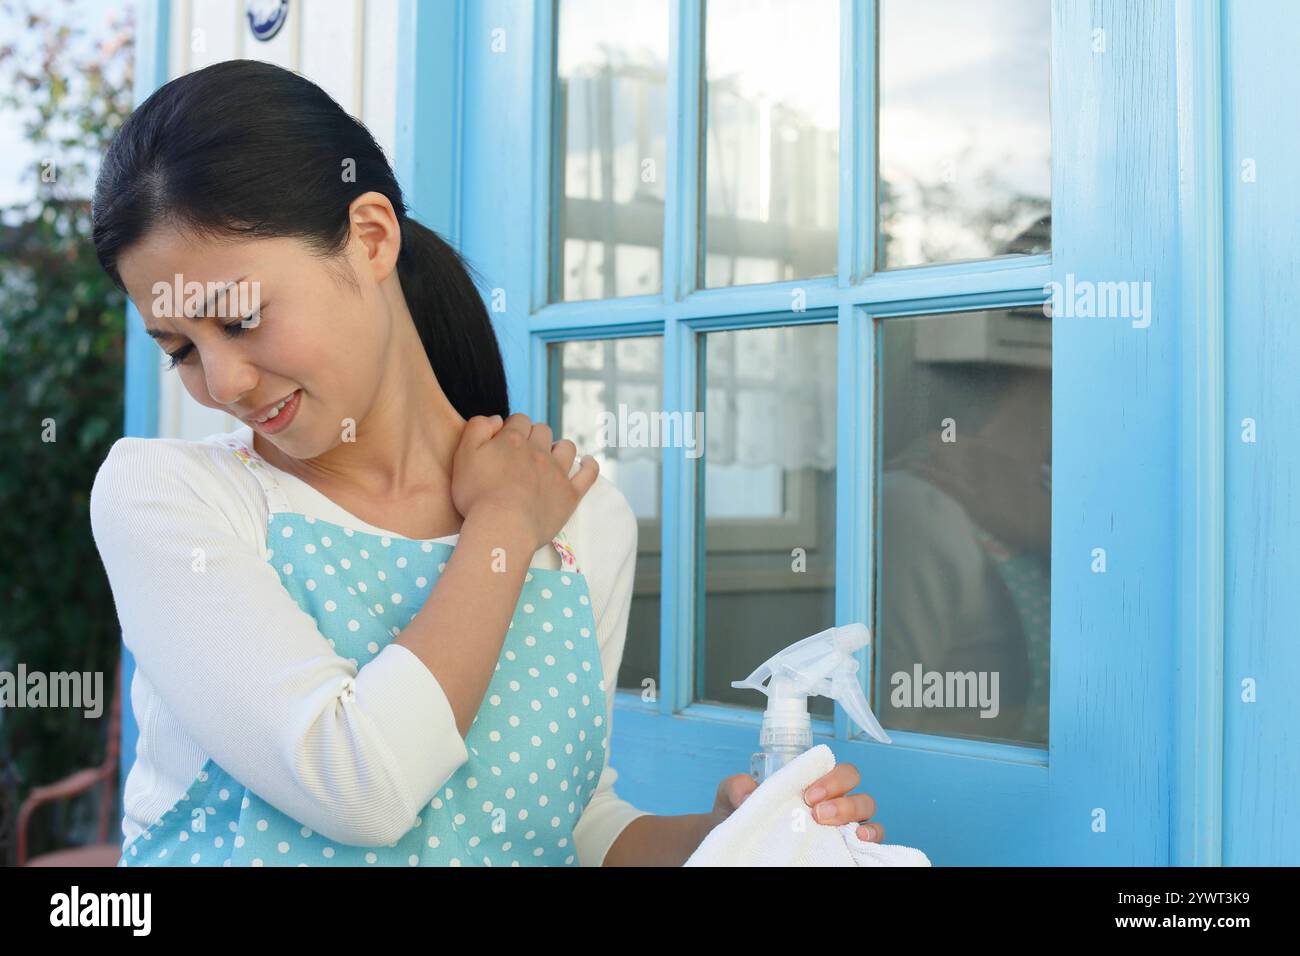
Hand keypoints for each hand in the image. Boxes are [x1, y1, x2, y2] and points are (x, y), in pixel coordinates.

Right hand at [451, 412, 598, 551]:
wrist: (503, 527)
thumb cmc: (477, 495)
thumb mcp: (464, 455)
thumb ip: (477, 428)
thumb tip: (496, 418)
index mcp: (512, 441)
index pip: (518, 420)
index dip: (512, 427)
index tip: (504, 441)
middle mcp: (538, 451)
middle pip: (542, 430)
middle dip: (533, 436)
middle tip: (522, 453)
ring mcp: (557, 472)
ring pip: (566, 447)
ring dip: (559, 447)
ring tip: (550, 457)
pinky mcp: (570, 494)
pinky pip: (589, 474)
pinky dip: (590, 466)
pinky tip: (587, 463)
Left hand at [709, 762, 884, 842]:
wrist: (736, 842)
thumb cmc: (741, 814)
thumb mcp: (731, 796)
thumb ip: (735, 786)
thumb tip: (747, 795)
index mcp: (813, 785)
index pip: (836, 771)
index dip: (831, 777)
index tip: (809, 793)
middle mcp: (834, 803)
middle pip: (856, 788)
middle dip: (842, 796)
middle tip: (816, 811)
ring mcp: (842, 827)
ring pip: (867, 811)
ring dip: (855, 815)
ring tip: (829, 825)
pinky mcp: (845, 849)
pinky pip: (871, 841)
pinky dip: (871, 838)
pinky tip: (858, 841)